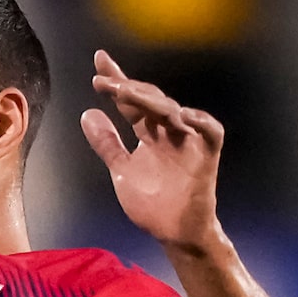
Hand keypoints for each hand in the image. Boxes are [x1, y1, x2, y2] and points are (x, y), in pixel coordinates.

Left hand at [81, 49, 226, 254]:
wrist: (174, 233)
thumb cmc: (152, 203)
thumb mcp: (122, 171)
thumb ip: (107, 144)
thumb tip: (87, 113)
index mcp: (149, 133)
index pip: (131, 102)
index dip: (117, 82)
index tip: (98, 63)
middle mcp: (169, 131)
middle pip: (150, 101)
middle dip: (126, 88)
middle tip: (103, 80)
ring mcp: (188, 141)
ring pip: (173, 111)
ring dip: (150, 100)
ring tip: (126, 92)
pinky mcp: (207, 155)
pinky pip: (210, 132)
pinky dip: (200, 122)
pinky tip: (182, 115)